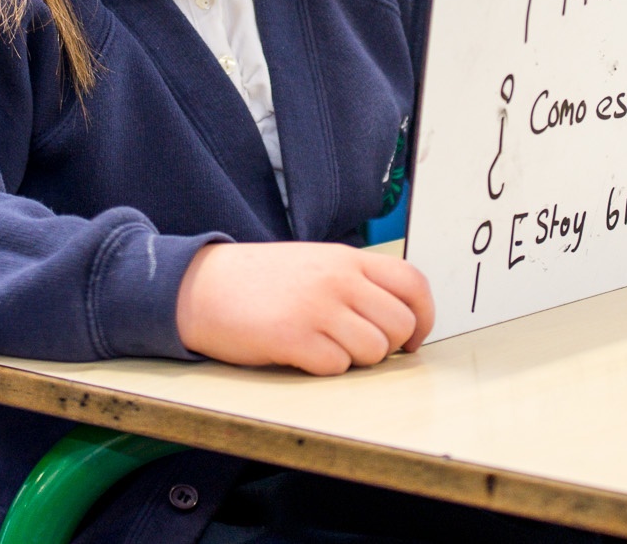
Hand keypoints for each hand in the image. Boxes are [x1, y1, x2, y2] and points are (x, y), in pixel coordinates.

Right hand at [176, 242, 434, 374]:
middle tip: (360, 347)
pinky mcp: (293, 337)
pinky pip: (336, 366)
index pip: (413, 283)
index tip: (413, 339)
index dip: (424, 317)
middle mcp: (338, 279)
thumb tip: (398, 319)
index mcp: (348, 258)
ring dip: (356, 359)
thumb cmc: (261, 280)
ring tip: (326, 347)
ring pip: (373, 350)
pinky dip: (325, 368)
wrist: (202, 286)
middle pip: (399, 324)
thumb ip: (356, 281)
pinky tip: (301, 354)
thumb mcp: (316, 263)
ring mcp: (316, 307)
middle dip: (388, 346)